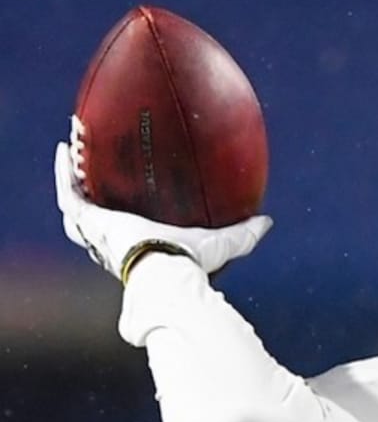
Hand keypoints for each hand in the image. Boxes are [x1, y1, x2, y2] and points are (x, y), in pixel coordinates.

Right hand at [54, 142, 272, 279]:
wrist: (165, 271)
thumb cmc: (191, 264)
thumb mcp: (223, 243)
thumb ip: (246, 235)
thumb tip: (268, 221)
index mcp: (144, 251)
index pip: (132, 240)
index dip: (129, 226)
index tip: (131, 208)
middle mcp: (117, 245)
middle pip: (98, 228)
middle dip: (94, 206)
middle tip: (94, 182)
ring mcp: (100, 234)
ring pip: (76, 211)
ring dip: (71, 185)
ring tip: (71, 160)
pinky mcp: (90, 222)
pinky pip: (69, 194)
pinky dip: (64, 173)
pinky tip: (65, 149)